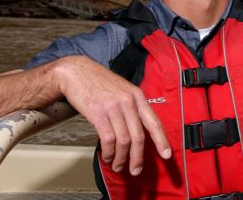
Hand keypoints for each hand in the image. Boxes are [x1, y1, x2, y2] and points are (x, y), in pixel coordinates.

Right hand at [53, 56, 170, 174]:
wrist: (76, 72)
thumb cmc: (99, 82)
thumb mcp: (122, 90)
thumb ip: (132, 107)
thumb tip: (138, 131)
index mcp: (138, 96)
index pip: (154, 122)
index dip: (161, 140)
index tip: (166, 155)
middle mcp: (128, 101)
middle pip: (139, 136)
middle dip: (138, 158)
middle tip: (135, 170)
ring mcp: (113, 107)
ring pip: (123, 141)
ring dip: (121, 158)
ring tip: (118, 165)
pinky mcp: (97, 113)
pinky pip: (107, 139)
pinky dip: (108, 152)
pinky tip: (107, 156)